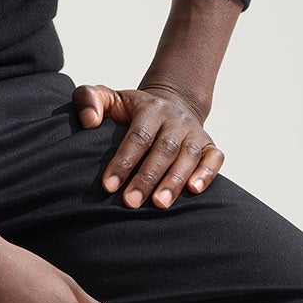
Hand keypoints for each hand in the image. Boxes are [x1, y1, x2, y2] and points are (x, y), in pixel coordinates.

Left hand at [73, 83, 225, 209]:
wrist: (171, 104)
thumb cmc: (132, 110)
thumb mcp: (108, 98)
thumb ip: (88, 99)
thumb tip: (89, 121)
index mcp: (150, 109)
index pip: (137, 136)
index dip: (124, 161)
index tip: (109, 186)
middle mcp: (175, 119)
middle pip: (163, 149)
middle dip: (147, 177)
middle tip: (130, 202)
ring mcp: (194, 132)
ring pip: (188, 156)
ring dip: (174, 181)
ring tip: (159, 204)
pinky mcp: (209, 145)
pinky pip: (214, 158)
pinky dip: (207, 173)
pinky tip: (195, 190)